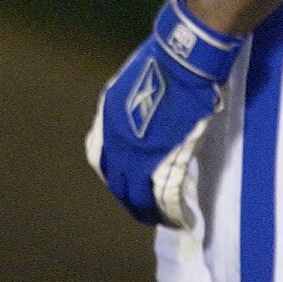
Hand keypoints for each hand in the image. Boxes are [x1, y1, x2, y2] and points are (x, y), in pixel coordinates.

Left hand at [86, 0, 239, 227]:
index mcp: (107, 123)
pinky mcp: (162, 161)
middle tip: (146, 210)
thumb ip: (131, 110)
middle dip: (132, 200)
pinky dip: (170, 211)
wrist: (181, 62)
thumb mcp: (131, 86)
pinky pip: (161, 197)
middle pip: (119, 184)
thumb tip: (141, 121)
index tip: (128, 183)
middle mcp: (115, 143)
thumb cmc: (163, 65)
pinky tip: (179, 218)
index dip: (116, 177)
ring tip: (161, 219)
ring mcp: (138, 155)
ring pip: (137, 197)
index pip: (101, 161)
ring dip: (150, 212)